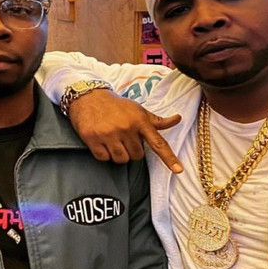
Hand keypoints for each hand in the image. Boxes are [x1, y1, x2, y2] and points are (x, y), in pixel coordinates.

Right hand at [67, 89, 182, 172]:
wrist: (88, 97)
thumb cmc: (117, 106)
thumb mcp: (138, 110)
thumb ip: (157, 121)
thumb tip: (178, 119)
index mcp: (140, 121)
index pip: (158, 143)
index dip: (169, 158)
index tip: (179, 170)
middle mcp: (126, 128)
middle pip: (137, 156)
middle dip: (131, 150)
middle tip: (124, 138)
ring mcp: (109, 134)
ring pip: (121, 160)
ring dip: (118, 154)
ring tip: (113, 140)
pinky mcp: (93, 139)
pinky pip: (104, 158)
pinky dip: (103, 153)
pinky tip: (102, 141)